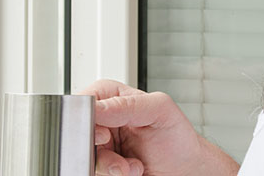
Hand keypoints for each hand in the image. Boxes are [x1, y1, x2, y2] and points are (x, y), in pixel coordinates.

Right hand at [79, 79, 239, 175]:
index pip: (83, 101)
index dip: (88, 119)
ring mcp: (101, 145)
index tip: (103, 135)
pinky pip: (94, 171)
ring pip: (84, 156)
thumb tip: (98, 107)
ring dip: (109, 167)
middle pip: (78, 132)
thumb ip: (129, 105)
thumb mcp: (160, 110)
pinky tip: (131, 171)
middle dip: (98, 149)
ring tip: (132, 167)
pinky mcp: (104, 165)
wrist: (185, 169)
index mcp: (111, 96)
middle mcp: (102, 120)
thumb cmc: (177, 136)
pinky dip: (111, 175)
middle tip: (120, 157)